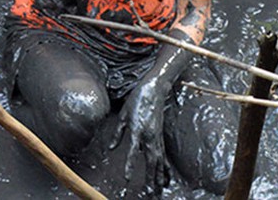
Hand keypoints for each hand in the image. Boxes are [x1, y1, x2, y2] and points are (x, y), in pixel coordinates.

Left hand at [111, 77, 169, 196]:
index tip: (127, 178)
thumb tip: (111, 148)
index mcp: (137, 128)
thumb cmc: (136, 100)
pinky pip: (163, 155)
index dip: (130, 164)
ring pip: (160, 160)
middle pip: (152, 160)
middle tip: (151, 193)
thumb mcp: (123, 114)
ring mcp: (157, 136)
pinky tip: (167, 177)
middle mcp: (149, 135)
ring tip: (159, 190)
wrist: (154, 89)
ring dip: (159, 176)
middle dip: (151, 178)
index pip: (133, 150)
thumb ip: (117, 133)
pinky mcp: (160, 136)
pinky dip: (165, 167)